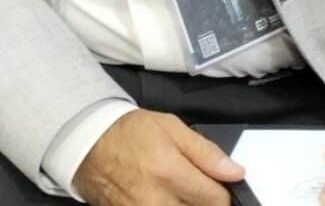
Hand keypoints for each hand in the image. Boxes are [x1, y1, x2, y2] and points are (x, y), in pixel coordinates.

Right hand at [74, 109, 242, 205]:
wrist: (88, 143)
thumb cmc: (131, 131)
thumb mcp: (170, 127)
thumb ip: (205, 152)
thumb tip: (236, 172)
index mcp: (170, 173)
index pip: (218, 200)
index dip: (220, 191)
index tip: (211, 183)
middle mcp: (158, 201)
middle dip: (202, 201)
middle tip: (190, 187)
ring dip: (185, 205)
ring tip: (175, 193)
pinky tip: (162, 199)